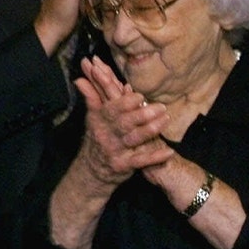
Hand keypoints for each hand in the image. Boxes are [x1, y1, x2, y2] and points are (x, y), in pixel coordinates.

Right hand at [74, 55, 171, 185]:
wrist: (92, 169)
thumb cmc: (98, 137)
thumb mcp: (92, 117)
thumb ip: (90, 96)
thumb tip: (79, 79)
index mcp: (100, 120)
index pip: (111, 108)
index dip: (125, 102)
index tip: (139, 96)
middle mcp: (107, 134)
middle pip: (124, 123)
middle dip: (142, 114)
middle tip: (160, 107)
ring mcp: (115, 150)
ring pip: (133, 139)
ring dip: (150, 130)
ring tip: (166, 119)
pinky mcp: (123, 165)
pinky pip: (140, 161)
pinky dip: (154, 157)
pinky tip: (169, 151)